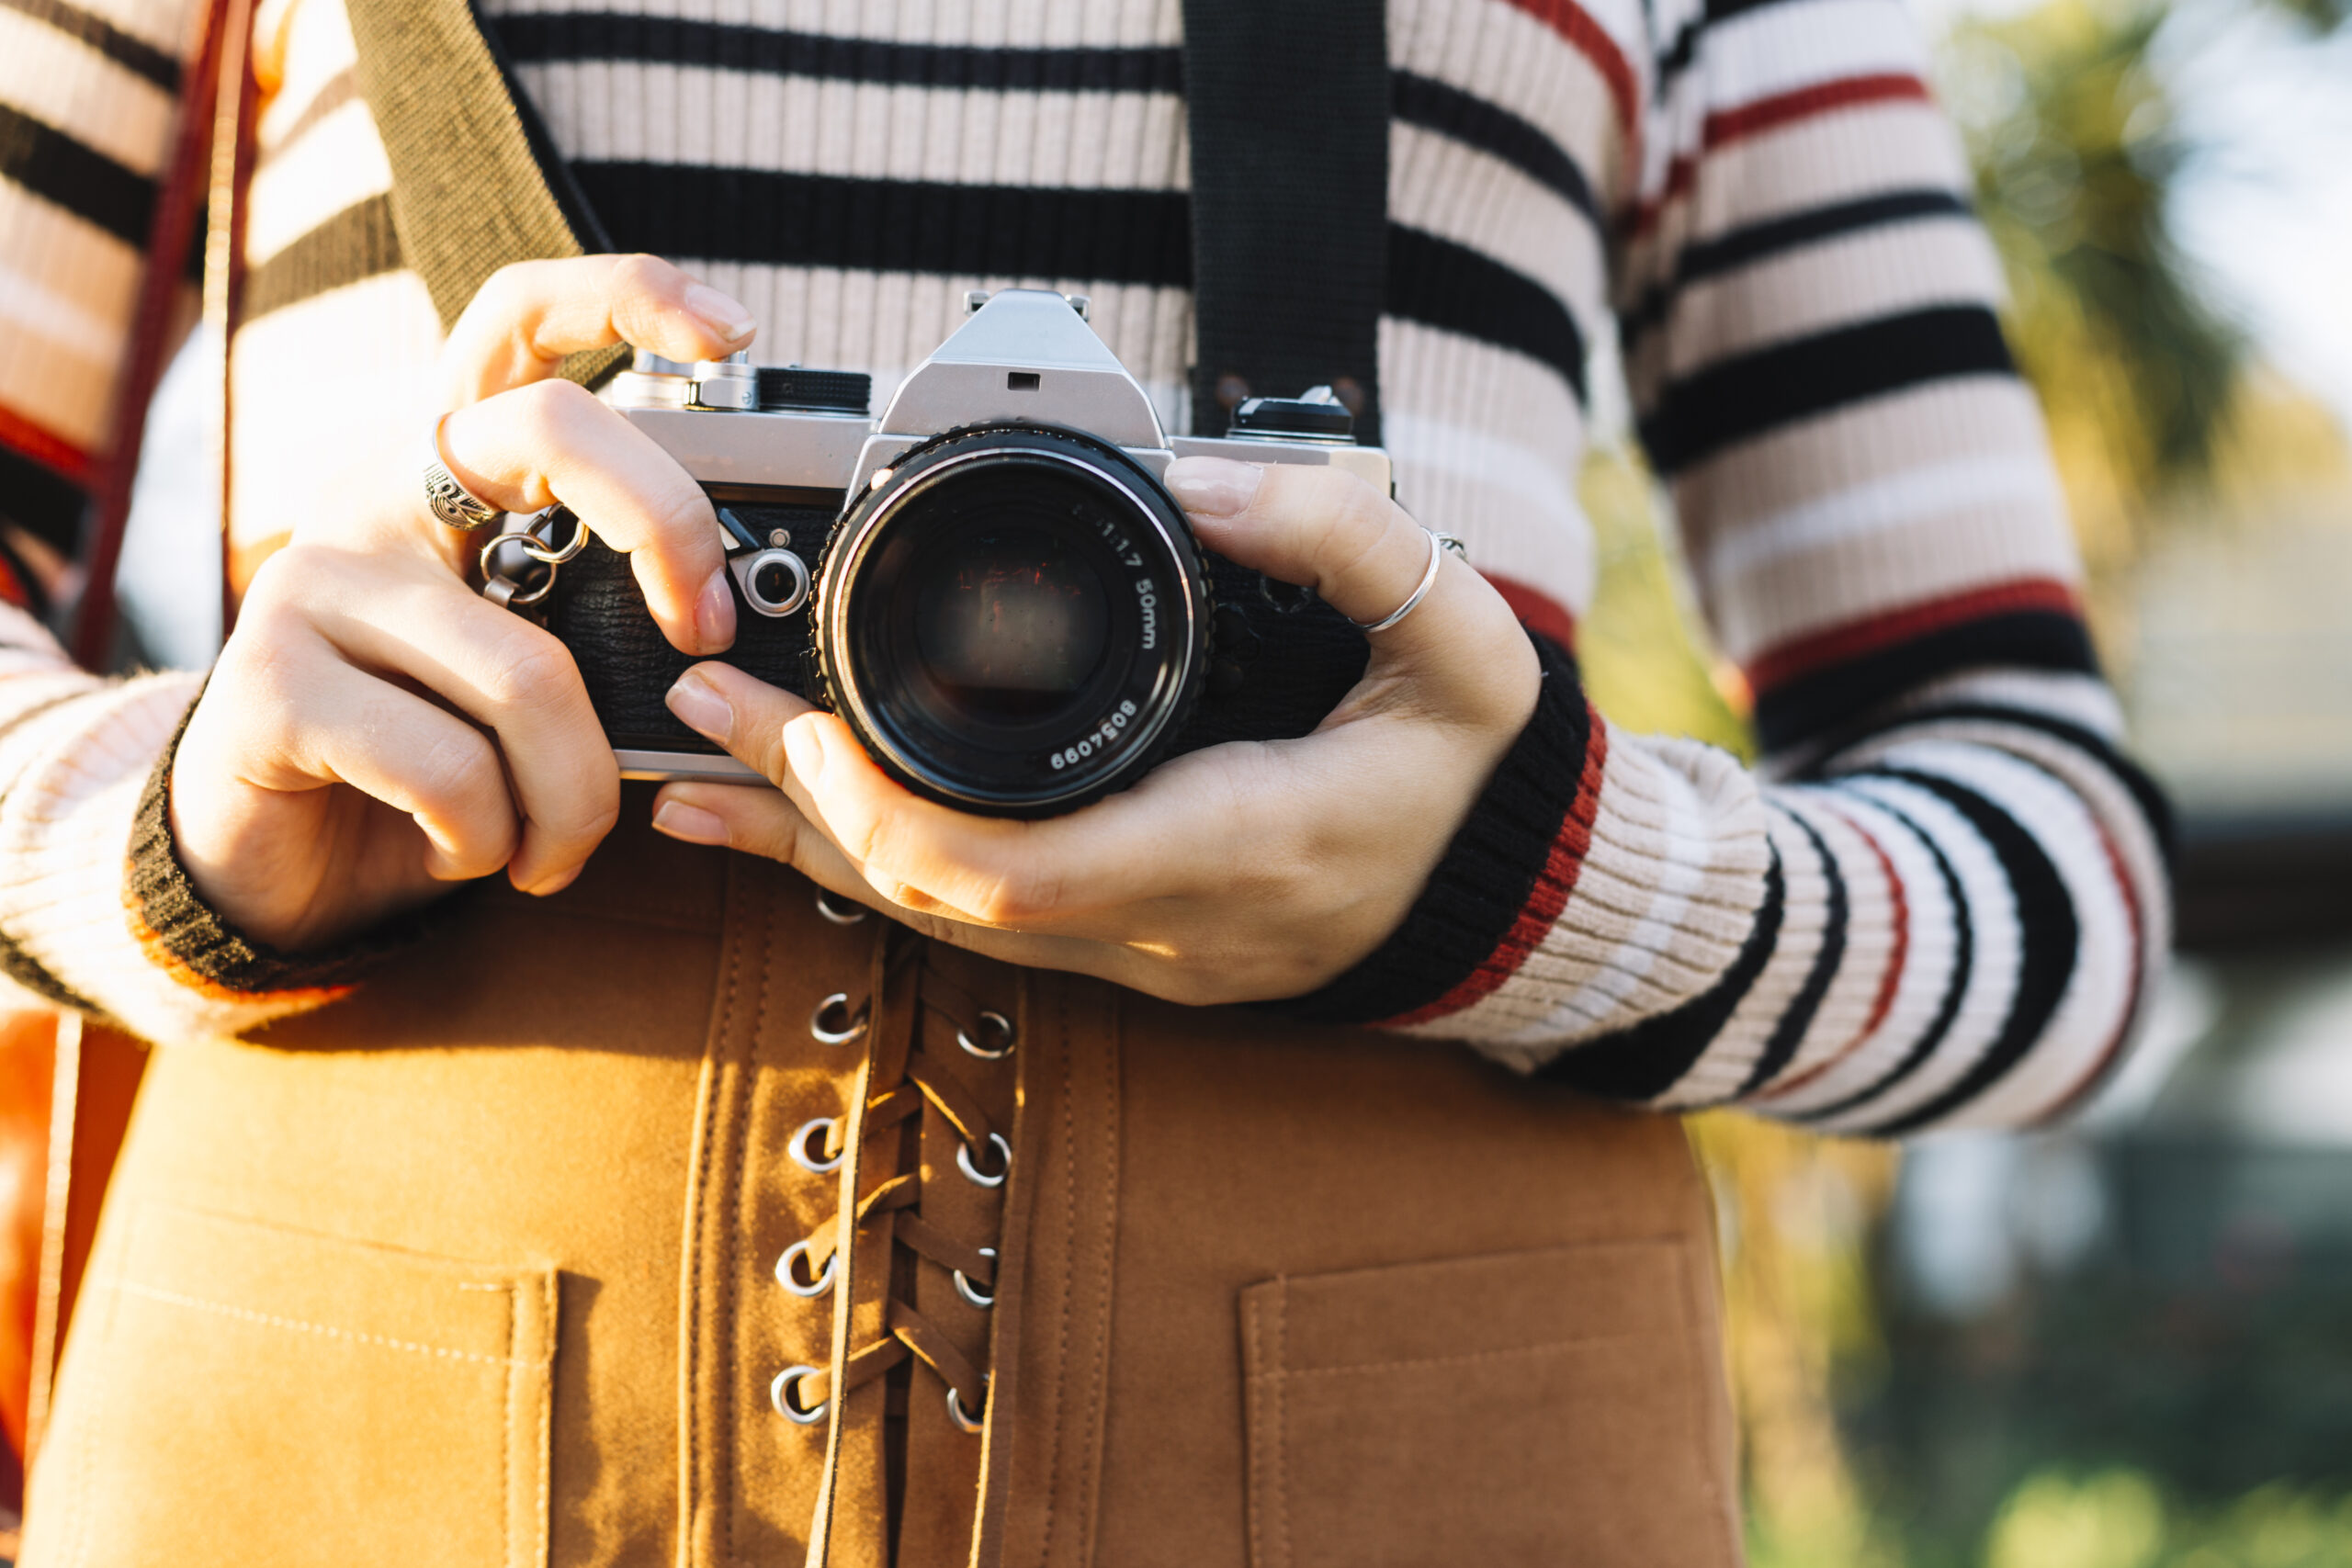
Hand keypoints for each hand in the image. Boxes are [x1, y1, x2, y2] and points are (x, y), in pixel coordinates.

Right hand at [170, 255, 757, 950]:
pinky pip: (454, 768)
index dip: (628, 295)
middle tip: (705, 639)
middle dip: (672, 530)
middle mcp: (380, 494)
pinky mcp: (270, 683)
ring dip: (576, 797)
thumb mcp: (539, 670)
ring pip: (533, 673)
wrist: (279, 865)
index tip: (732, 332)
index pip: (521, 319)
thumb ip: (609, 619)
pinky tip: (464, 850)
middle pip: (552, 429)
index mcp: (451, 471)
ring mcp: (315, 580)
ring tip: (554, 844)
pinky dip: (491, 839)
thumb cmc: (434, 762)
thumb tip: (732, 630)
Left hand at [648, 460, 1542, 1004]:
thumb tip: (1199, 479)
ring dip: (819, 854)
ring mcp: (1148, 960)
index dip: (890, 813)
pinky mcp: (1131, 956)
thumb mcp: (1462, 636)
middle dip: (808, 813)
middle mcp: (1178, 929)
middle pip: (949, 904)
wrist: (1508, 887)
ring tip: (701, 782)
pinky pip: (984, 927)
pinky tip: (809, 831)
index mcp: (1247, 845)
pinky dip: (884, 871)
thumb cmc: (1474, 765)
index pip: (1026, 872)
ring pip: (949, 931)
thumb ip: (1344, 537)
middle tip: (700, 713)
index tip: (810, 716)